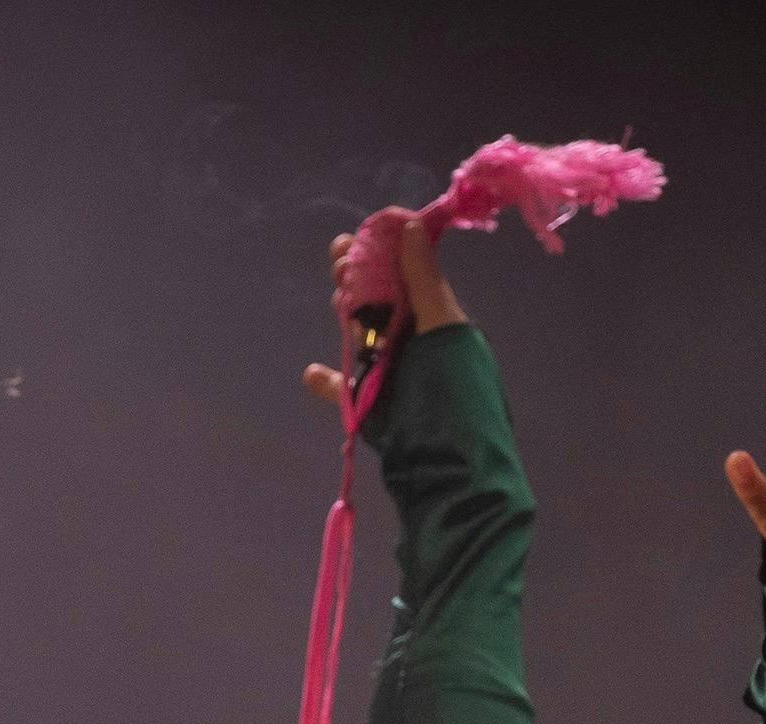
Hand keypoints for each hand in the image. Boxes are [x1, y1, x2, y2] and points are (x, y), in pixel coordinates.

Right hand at [303, 221, 467, 409]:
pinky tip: (313, 373)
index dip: (382, 250)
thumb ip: (424, 279)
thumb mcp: (443, 323)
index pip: (404, 271)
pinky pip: (342, 385)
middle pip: (376, 295)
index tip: (360, 236)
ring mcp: (386, 366)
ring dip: (344, 309)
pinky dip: (326, 379)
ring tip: (338, 301)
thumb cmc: (453, 385)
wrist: (445, 454)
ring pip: (358, 329)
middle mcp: (409, 334)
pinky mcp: (367, 400)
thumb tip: (410, 227)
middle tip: (341, 264)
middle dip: (356, 274)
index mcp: (431, 313)